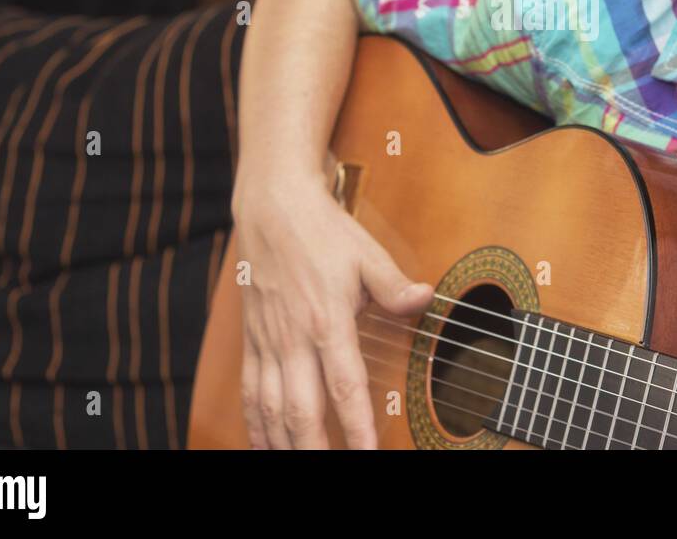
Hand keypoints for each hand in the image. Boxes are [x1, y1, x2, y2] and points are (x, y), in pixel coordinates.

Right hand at [231, 170, 432, 448]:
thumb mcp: (366, 253)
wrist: (271, 206)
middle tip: (331, 471)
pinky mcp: (252, 338)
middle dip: (316, 449)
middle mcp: (294, 338)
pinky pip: (250, 390)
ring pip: (271, 407)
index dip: (357, 426)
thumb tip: (426, 299)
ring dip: (282, 443)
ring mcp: (269, 340)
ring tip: (295, 465)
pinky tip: (263, 442)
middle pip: (302, 410)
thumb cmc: (321, 229)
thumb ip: (394, 285)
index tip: (368, 453)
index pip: (345, 387)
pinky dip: (255, 421)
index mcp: (327, 320)